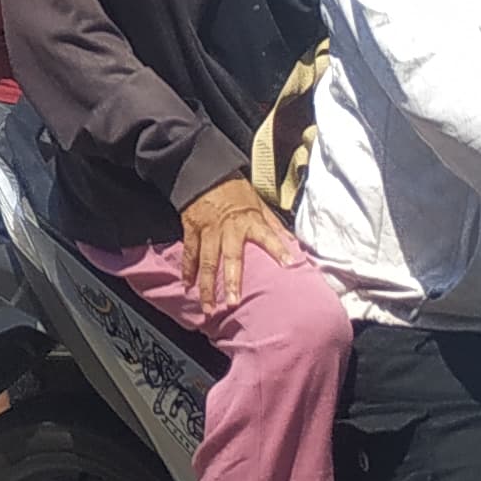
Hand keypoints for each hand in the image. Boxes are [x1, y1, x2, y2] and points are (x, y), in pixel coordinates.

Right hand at [179, 178, 301, 310]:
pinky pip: (189, 253)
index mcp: (249, 220)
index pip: (267, 236)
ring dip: (207, 286)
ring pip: (206, 262)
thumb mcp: (259, 203)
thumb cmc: (236, 191)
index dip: (278, 249)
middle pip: (230, 258)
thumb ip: (274, 225)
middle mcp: (228, 229)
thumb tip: (293, 243)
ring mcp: (208, 230)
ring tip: (209, 307)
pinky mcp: (191, 229)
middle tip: (233, 303)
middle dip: (232, 281)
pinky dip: (187, 270)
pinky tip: (187, 285)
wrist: (205, 173)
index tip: (289, 264)